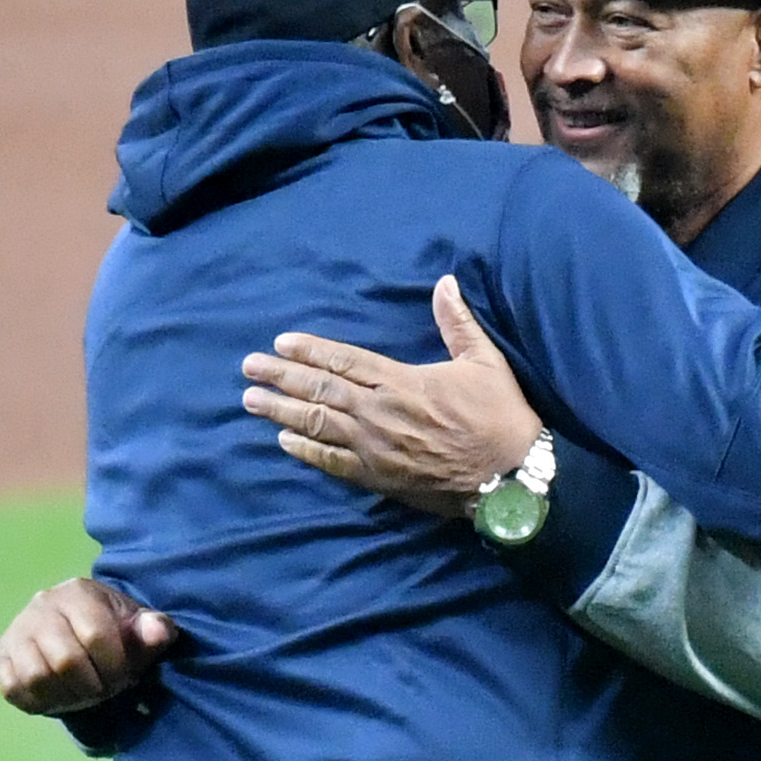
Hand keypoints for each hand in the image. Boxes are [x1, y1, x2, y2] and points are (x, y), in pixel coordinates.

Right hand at [0, 575, 176, 715]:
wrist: (75, 633)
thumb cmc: (115, 634)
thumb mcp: (140, 630)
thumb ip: (154, 630)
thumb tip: (158, 631)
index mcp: (78, 594)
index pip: (95, 635)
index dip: (114, 667)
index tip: (124, 678)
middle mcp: (41, 606)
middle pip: (65, 661)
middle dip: (92, 687)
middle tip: (103, 691)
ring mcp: (17, 632)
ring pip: (36, 677)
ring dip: (66, 697)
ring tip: (81, 695)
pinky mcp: (2, 658)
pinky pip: (14, 689)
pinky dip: (40, 702)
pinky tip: (58, 696)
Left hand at [242, 278, 543, 509]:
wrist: (511, 477)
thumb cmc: (500, 416)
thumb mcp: (485, 361)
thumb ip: (458, 322)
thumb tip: (445, 282)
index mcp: (402, 381)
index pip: (344, 361)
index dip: (310, 350)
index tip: (281, 342)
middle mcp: (381, 413)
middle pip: (320, 390)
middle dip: (281, 377)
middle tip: (249, 367)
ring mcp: (376, 448)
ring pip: (318, 425)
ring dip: (282, 411)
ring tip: (252, 401)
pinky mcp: (380, 478)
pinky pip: (334, 463)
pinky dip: (306, 452)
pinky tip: (283, 442)